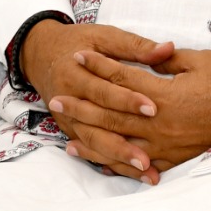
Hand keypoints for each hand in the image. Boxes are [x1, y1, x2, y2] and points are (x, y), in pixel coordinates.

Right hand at [20, 19, 174, 182]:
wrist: (42, 53)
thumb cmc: (79, 43)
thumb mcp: (105, 36)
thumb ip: (136, 46)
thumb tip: (168, 48)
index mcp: (75, 72)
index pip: (104, 90)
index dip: (128, 99)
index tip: (154, 108)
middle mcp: (68, 98)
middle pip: (97, 124)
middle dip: (123, 143)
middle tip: (148, 158)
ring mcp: (68, 118)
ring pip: (93, 142)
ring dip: (118, 158)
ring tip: (145, 170)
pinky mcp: (71, 129)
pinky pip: (91, 149)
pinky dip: (111, 162)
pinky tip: (132, 173)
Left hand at [48, 47, 210, 173]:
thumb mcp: (197, 61)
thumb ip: (164, 59)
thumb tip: (142, 54)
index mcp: (165, 95)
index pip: (122, 79)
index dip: (98, 66)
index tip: (78, 56)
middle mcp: (162, 123)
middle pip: (112, 115)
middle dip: (81, 107)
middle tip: (55, 100)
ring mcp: (169, 145)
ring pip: (122, 144)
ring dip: (92, 141)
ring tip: (67, 140)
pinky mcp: (178, 157)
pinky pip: (143, 165)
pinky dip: (119, 164)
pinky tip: (102, 163)